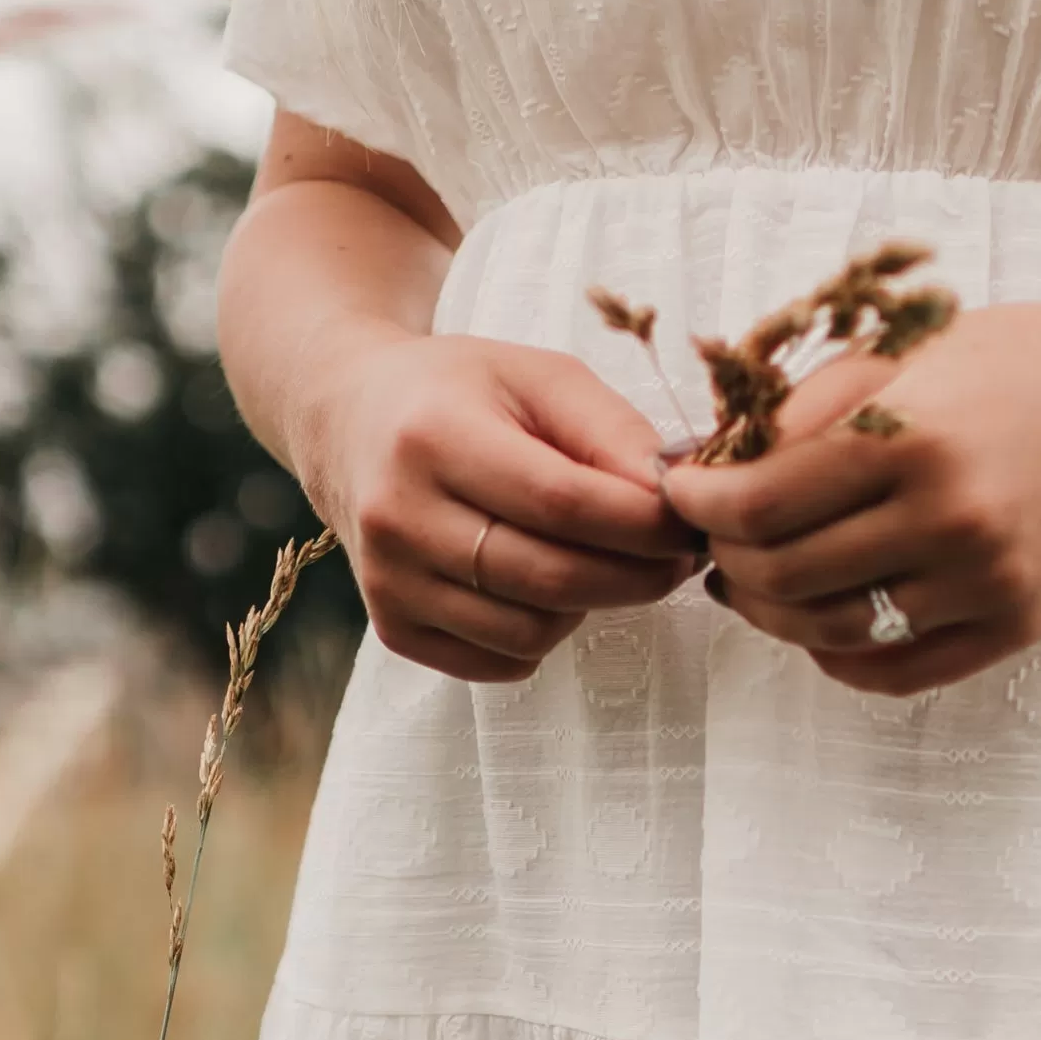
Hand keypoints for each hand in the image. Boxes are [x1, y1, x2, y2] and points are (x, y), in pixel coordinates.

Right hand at [307, 330, 700, 684]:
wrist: (348, 421)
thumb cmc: (458, 393)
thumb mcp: (538, 377)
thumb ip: (613, 430)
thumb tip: (678, 495)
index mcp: (435, 436)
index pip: (564, 503)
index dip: (645, 523)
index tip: (692, 520)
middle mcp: (400, 516)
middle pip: (552, 577)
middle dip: (639, 575)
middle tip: (676, 555)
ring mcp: (389, 581)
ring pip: (532, 632)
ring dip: (590, 604)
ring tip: (599, 559)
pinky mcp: (392, 627)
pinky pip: (502, 662)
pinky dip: (544, 634)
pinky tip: (543, 585)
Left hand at [664, 295, 1040, 694]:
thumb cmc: (1021, 364)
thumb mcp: (907, 352)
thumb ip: (807, 408)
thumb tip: (711, 460)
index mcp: (912, 436)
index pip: (759, 503)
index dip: (700, 505)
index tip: (683, 495)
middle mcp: (950, 518)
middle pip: (783, 575)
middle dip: (727, 557)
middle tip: (715, 537)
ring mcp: (985, 584)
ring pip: (829, 630)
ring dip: (771, 612)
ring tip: (755, 580)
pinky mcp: (1013, 628)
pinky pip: (893, 670)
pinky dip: (837, 653)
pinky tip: (821, 619)